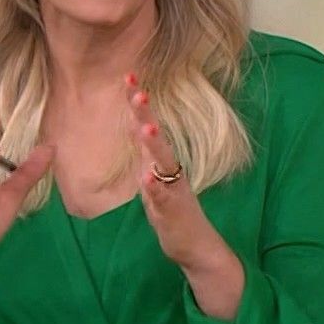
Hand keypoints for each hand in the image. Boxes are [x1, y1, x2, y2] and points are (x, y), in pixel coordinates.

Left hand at [125, 78, 225, 268]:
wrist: (195, 246)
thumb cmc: (172, 211)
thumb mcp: (153, 177)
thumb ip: (145, 153)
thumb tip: (134, 126)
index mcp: (160, 162)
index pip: (147, 127)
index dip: (138, 105)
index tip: (128, 77)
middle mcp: (169, 170)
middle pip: (156, 138)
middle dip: (146, 115)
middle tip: (137, 91)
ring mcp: (172, 190)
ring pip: (163, 164)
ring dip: (155, 146)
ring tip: (147, 128)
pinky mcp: (172, 211)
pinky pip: (163, 198)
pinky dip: (155, 188)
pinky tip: (147, 178)